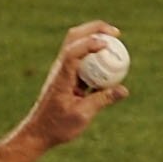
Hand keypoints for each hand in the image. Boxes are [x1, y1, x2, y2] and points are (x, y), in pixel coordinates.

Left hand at [21, 22, 130, 150]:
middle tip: (116, 33)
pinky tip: (108, 60)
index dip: (90, 43)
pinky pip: (81, 58)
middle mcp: (60, 68)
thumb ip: (103, 100)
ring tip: (114, 41)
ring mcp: (62, 70)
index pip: (72, 52)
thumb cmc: (57, 126)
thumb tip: (124, 90)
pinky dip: (94, 54)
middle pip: (75, 37)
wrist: (38, 132)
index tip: (108, 44)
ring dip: (94, 37)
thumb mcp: (82, 115)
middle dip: (95, 29)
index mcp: (62, 77)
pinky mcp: (66, 76)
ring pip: (76, 43)